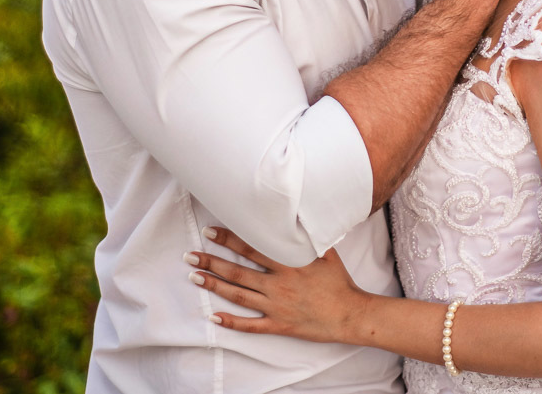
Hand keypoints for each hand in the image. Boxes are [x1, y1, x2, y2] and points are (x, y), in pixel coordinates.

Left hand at [185, 226, 369, 342]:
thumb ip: (306, 237)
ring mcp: (276, 306)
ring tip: (194, 277)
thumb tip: (295, 217)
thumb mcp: (326, 252)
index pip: (251, 248)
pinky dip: (231, 321)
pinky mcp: (278, 324)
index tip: (211, 232)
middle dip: (211, 262)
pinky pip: (250, 325)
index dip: (229, 240)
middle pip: (237, 271)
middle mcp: (278, 284)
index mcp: (288, 264)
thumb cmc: (339, 282)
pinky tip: (214, 316)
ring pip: (238, 295)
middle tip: (190, 255)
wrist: (350, 314)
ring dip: (214, 286)